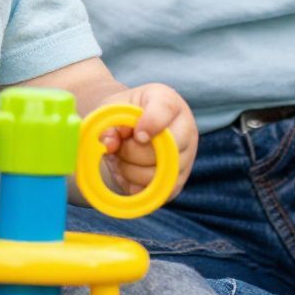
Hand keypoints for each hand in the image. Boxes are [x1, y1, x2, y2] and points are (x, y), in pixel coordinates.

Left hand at [89, 83, 197, 198]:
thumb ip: (107, 123)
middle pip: (163, 148)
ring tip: (122, 159)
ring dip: (130, 170)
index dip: (149, 124)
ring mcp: (186, 156)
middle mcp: (185, 128)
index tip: (135, 133)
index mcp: (168, 102)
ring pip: (157, 174)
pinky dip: (135, 186)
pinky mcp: (178, 181)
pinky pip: (156, 193)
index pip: (165, 110)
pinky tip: (129, 172)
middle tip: (120, 146)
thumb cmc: (125, 116)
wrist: (134, 130)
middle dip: (131, 151)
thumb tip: (108, 145)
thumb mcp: (112, 110)